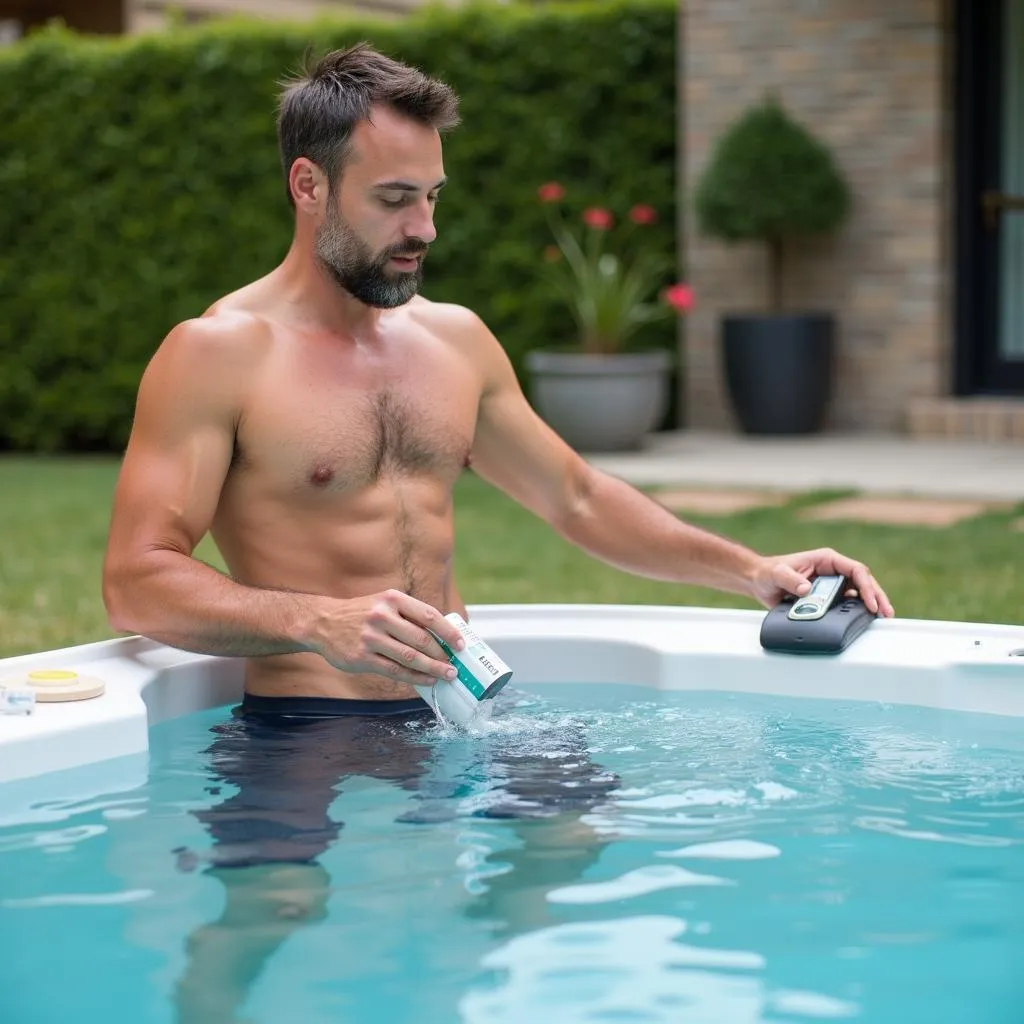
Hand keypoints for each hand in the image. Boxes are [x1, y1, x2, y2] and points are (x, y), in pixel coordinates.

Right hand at [309, 589, 464, 686]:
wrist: (323, 622)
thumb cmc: (361, 613)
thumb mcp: (384, 602)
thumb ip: (409, 615)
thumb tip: (442, 634)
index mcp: (392, 599)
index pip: (428, 615)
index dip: (448, 631)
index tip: (460, 644)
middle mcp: (382, 616)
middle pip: (421, 639)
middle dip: (442, 655)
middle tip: (454, 665)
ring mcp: (371, 638)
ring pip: (410, 657)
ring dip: (432, 668)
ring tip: (446, 675)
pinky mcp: (362, 657)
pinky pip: (394, 670)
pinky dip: (414, 677)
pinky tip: (426, 680)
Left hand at [748, 548, 893, 616]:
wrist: (760, 582)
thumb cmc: (768, 573)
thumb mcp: (777, 574)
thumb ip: (790, 579)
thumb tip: (806, 589)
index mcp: (826, 560)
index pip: (855, 570)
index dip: (866, 586)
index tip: (871, 602)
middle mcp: (833, 571)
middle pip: (863, 582)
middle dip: (876, 597)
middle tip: (886, 613)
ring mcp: (832, 584)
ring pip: (858, 593)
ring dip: (871, 605)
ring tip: (882, 618)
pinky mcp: (827, 597)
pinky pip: (846, 603)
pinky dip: (857, 611)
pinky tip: (865, 620)